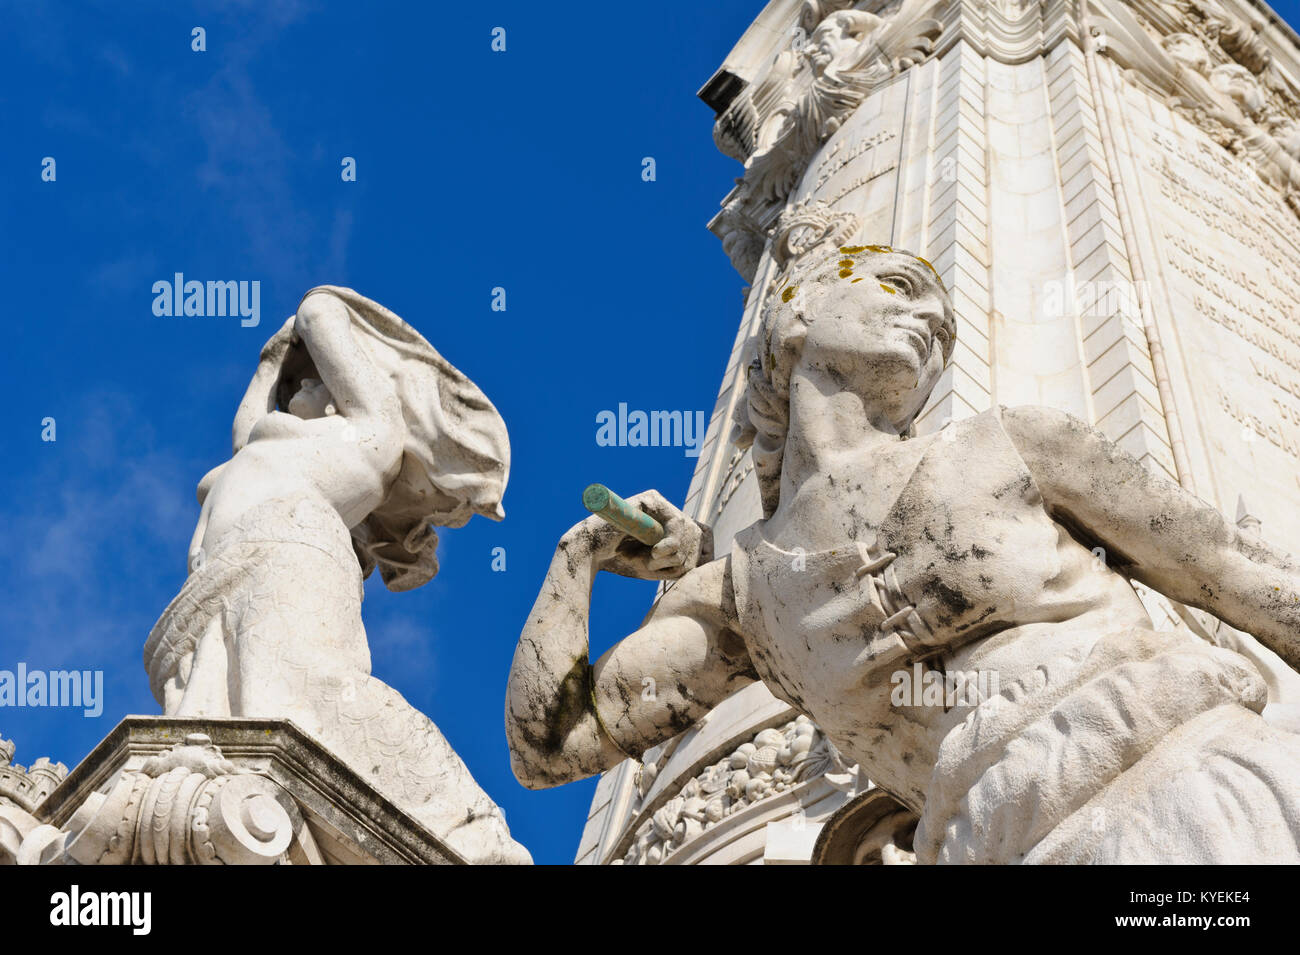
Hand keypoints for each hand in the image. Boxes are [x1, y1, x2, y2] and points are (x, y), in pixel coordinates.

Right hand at [563, 490, 711, 580]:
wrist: (591, 555)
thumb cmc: (624, 562)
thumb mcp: (661, 567)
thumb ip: (684, 562)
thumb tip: (708, 554)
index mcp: (668, 524)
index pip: (699, 535)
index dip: (696, 555)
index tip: (677, 571)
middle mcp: (665, 510)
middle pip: (696, 533)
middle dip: (684, 558)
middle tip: (660, 568)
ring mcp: (658, 503)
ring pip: (688, 528)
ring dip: (674, 554)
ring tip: (651, 561)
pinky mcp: (650, 499)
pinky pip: (676, 521)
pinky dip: (671, 544)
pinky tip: (654, 552)